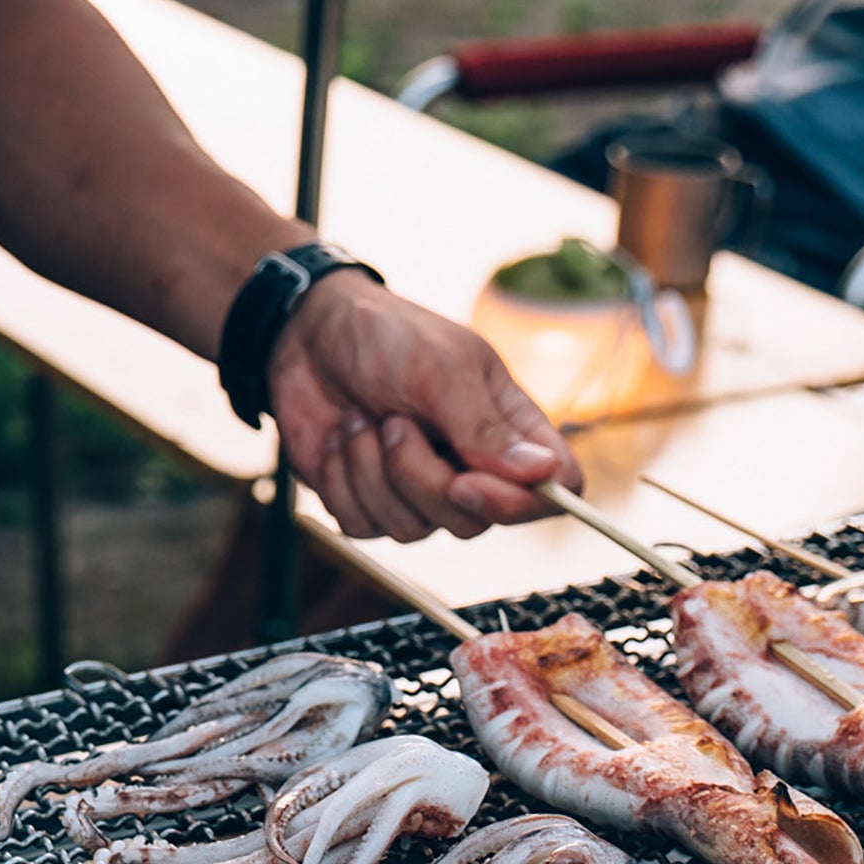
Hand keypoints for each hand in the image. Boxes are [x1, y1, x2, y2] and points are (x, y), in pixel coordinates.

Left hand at [266, 272, 584, 541]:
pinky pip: (365, 526)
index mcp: (510, 430)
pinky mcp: (372, 505)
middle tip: (393, 421)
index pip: (557, 490)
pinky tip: (341, 438)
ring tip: (362, 419)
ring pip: (414, 530)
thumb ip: (486, 427)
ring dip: (373, 471)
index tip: (466, 481)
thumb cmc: (386, 337)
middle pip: (475, 521)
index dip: (520, 504)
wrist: (306, 334)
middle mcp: (473, 469)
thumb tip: (545, 473)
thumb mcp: (441, 369)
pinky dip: (342, 480)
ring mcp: (421, 492)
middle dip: (421, 478)